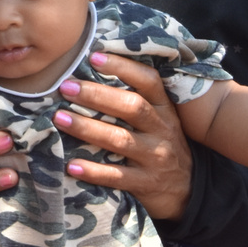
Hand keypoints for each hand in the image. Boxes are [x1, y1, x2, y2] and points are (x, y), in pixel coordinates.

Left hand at [53, 53, 194, 221]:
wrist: (188, 190)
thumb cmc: (160, 144)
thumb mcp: (159, 118)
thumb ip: (133, 98)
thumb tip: (90, 68)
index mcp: (165, 108)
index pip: (148, 81)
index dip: (123, 67)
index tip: (93, 57)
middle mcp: (162, 130)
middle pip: (131, 107)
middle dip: (97, 96)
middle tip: (66, 87)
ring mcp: (155, 158)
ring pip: (121, 140)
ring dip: (87, 128)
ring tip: (59, 118)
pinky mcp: (146, 183)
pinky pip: (117, 176)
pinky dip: (94, 171)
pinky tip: (72, 165)